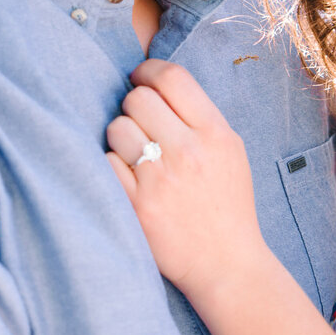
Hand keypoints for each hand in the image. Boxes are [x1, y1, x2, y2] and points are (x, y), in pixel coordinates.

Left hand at [106, 59, 267, 297]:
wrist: (226, 263)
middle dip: (133, 107)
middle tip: (140, 125)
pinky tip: (128, 180)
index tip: (139, 78)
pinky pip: (105, 163)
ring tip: (134, 156)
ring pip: (117, 128)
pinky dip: (112, 168)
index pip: (172, 77)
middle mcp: (188, 152)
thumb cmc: (226, 203)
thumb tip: (154, 81)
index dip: (147, 71)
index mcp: (215, 133)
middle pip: (138, 98)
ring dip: (120, 138)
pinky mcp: (136, 206)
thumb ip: (198, 116)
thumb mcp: (230, 150)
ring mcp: (160, 180)